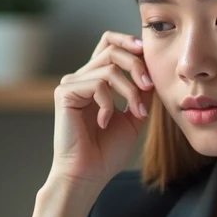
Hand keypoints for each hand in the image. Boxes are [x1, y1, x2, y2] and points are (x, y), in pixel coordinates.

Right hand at [50, 31, 153, 190]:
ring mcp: (71, 84)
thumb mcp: (134, 117)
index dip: (127, 41)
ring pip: (109, 68)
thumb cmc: (107, 152)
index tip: (146, 52)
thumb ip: (141, 93)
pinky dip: (109, 103)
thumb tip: (151, 71)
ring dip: (130, 90)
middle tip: (149, 85)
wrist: (89, 174)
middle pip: (111, 49)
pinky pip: (98, 84)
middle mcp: (81, 78)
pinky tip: (104, 122)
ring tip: (136, 112)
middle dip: (136, 64)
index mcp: (96, 81)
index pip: (108, 44)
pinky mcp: (65, 93)